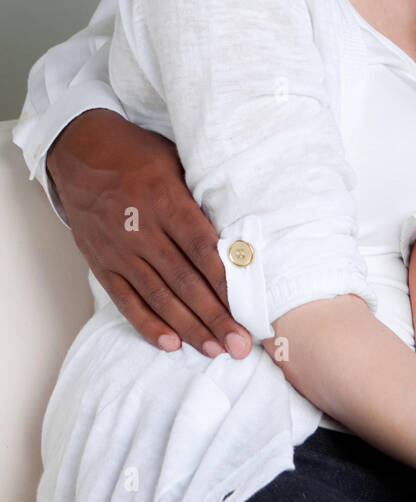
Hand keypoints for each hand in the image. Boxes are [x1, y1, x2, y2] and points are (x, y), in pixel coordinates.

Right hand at [47, 109, 251, 357]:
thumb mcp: (175, 160)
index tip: (249, 304)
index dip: (226, 280)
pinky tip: (171, 344)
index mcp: (166, 200)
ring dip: (189, 328)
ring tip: (215, 350)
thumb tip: (237, 227)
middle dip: (215, 316)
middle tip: (240, 345)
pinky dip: (148, 324)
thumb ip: (200, 194)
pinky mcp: (102, 264)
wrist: (80, 151)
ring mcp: (120, 251)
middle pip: (185, 281)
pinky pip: (127, 301)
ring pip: (159, 297)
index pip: (202, 248)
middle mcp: (142, 230)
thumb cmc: (137, 153)